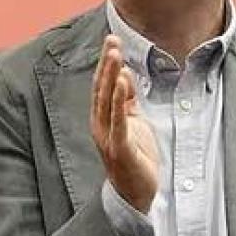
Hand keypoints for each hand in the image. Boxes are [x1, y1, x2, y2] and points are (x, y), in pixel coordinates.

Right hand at [90, 35, 159, 213]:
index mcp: (103, 118)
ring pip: (107, 101)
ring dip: (112, 76)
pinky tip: (123, 83)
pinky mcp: (120, 148)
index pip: (102, 85)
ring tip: (116, 55)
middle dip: (107, 64)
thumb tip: (125, 77)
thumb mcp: (133, 124)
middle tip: (112, 41)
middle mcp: (100, 125)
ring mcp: (108, 137)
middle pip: (102, 89)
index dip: (106, 63)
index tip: (112, 41)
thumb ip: (126, 102)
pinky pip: (119, 121)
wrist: (135, 194)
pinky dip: (119, 101)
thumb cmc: (135, 157)